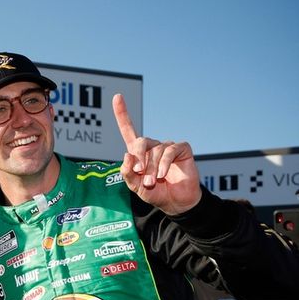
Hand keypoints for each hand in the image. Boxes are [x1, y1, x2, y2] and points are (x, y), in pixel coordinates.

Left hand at [114, 93, 201, 214]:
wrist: (176, 203)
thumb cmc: (155, 193)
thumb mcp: (135, 187)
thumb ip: (127, 174)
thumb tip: (126, 155)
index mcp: (138, 153)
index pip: (128, 130)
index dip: (122, 114)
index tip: (117, 96)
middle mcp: (152, 146)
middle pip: (140, 142)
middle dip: (138, 158)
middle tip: (139, 174)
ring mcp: (167, 146)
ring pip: (155, 150)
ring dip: (152, 168)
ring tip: (153, 182)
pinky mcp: (182, 149)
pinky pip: (170, 151)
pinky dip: (164, 163)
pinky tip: (163, 174)